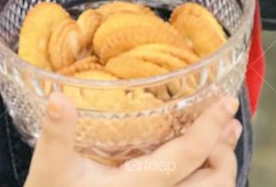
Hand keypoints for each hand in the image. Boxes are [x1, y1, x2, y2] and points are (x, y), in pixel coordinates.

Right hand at [24, 92, 242, 186]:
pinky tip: (195, 162)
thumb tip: (58, 97)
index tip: (226, 102)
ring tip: (220, 139)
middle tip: (225, 120)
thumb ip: (56, 134)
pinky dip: (202, 178)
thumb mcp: (49, 169)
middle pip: (216, 183)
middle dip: (226, 151)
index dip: (211, 127)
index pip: (189, 154)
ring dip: (218, 166)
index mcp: (139, 185)